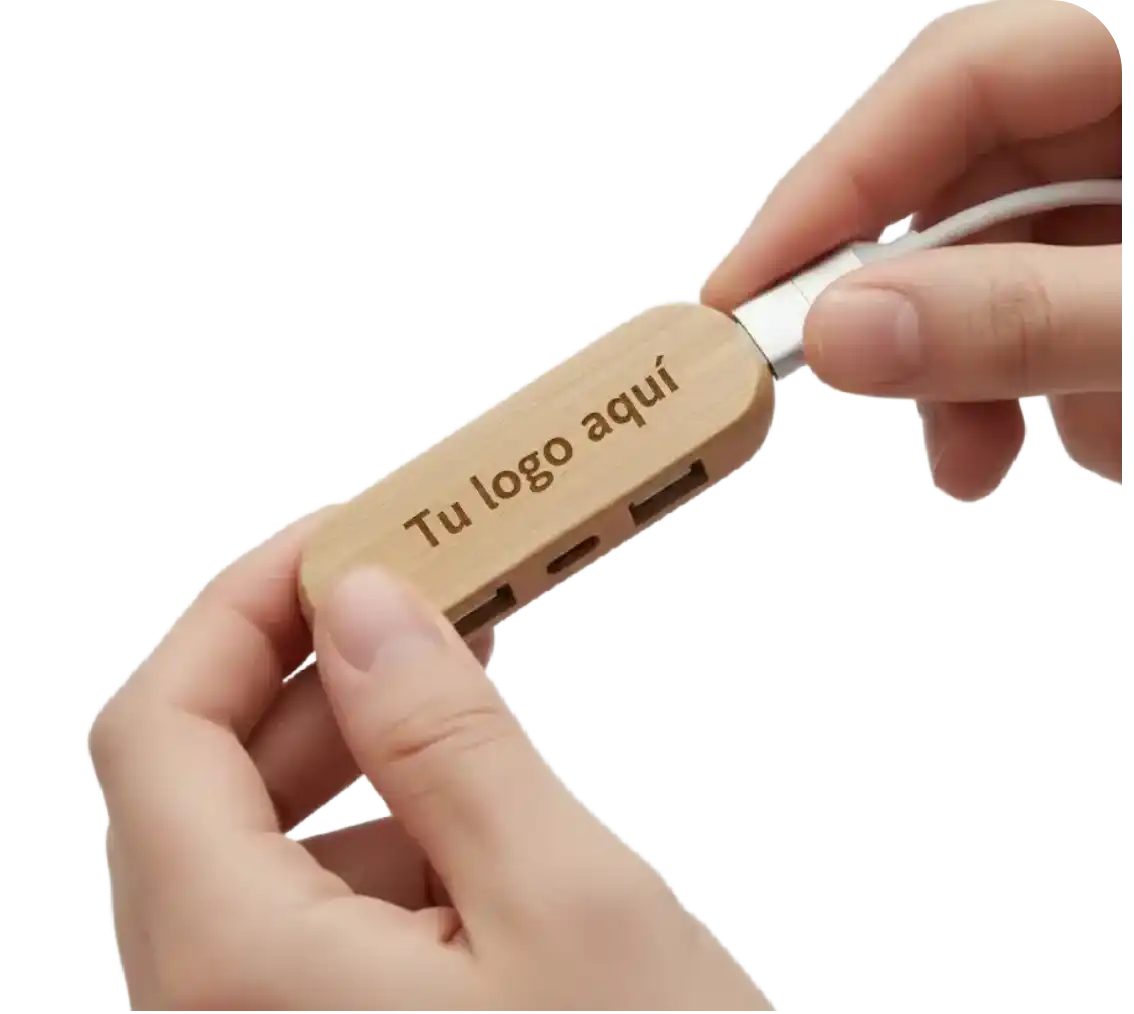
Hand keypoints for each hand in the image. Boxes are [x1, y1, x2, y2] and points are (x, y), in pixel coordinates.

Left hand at [87, 506, 772, 1011]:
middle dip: (312, 664)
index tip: (344, 535)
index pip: (156, 731)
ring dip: (356, 742)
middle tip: (424, 584)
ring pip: (262, 843)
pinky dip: (386, 827)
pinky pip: (315, 908)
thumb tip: (367, 605)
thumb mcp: (567, 901)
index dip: (238, 606)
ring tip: (464, 678)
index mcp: (233, 976)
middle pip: (201, 780)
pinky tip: (476, 808)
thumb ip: (449, 738)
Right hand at [700, 0, 1124, 500]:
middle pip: (964, 177)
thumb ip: (1022, 317)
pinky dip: (1050, 368)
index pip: (949, 76)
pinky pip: (1061, 284)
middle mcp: (1133, 91)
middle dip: (916, 317)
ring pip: (1006, 249)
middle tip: (866, 406)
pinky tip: (1096, 430)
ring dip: (984, 367)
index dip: (831, 192)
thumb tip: (842, 336)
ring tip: (991, 460)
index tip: (739, 302)